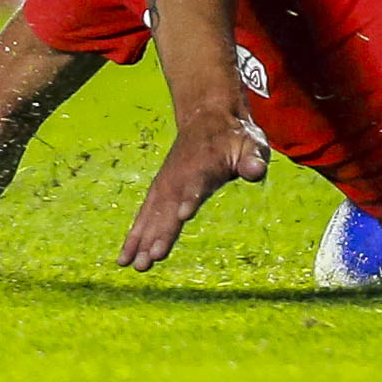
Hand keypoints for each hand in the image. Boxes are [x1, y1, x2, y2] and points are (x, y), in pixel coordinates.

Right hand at [118, 110, 270, 272]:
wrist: (208, 117)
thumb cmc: (236, 136)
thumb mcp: (252, 143)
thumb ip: (253, 159)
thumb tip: (256, 171)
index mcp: (205, 167)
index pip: (197, 185)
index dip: (191, 199)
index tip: (183, 216)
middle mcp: (181, 178)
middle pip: (169, 208)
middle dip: (161, 234)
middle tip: (151, 259)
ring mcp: (167, 185)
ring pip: (153, 216)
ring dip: (142, 240)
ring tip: (132, 265)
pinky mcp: (159, 192)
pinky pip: (145, 216)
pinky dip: (135, 236)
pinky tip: (125, 258)